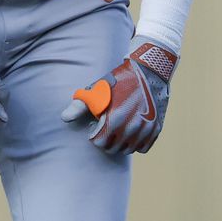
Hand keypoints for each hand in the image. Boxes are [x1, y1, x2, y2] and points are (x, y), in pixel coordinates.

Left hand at [60, 35, 178, 153]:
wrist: (148, 71)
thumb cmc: (119, 80)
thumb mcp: (97, 90)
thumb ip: (79, 105)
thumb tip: (64, 118)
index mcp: (114, 120)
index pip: (101, 144)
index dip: (95, 136)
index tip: (96, 125)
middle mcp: (132, 128)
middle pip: (114, 149)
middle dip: (107, 141)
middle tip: (106, 128)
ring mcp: (146, 129)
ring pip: (129, 150)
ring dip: (121, 143)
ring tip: (118, 129)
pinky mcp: (156, 129)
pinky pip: (143, 147)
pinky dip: (137, 143)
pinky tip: (131, 132)